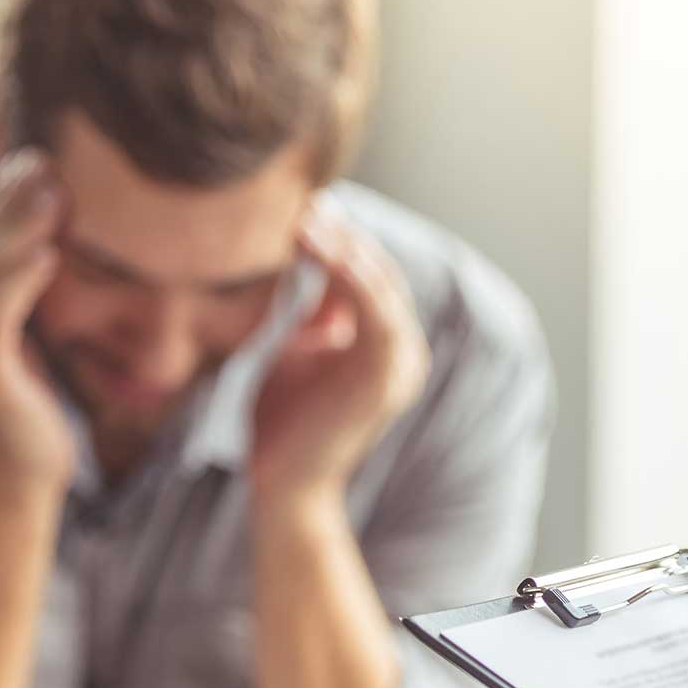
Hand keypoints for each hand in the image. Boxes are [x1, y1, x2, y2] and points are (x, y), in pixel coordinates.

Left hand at [249, 215, 428, 496]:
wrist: (285, 484)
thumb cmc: (285, 421)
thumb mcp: (299, 351)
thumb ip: (315, 312)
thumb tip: (316, 262)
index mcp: (384, 345)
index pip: (368, 277)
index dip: (338, 241)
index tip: (300, 208)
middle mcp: (403, 352)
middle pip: (379, 274)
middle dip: (342, 235)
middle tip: (303, 203)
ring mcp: (401, 364)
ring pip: (381, 286)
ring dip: (345, 248)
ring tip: (307, 219)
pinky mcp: (387, 376)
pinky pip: (377, 310)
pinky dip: (351, 276)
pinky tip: (321, 248)